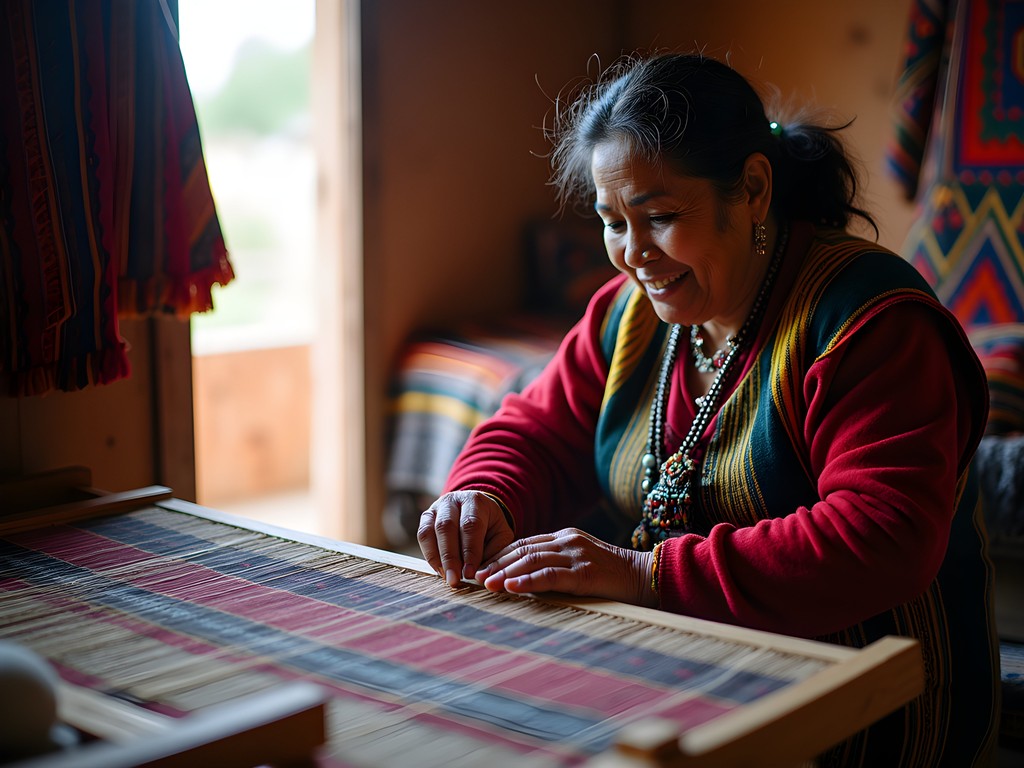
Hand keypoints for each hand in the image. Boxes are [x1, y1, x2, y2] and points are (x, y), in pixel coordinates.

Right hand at [418, 491, 514, 587]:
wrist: (477, 510)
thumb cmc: (490, 526)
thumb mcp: (500, 535)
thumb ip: (494, 553)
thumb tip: (480, 575)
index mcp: (476, 501)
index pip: (470, 525)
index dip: (469, 550)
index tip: (470, 573)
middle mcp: (453, 500)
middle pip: (446, 526)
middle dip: (450, 557)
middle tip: (454, 579)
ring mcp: (437, 507)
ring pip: (430, 530)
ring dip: (437, 557)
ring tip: (446, 577)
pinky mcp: (426, 517)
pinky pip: (422, 535)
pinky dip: (429, 555)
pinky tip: (439, 569)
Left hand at [474, 528, 656, 606]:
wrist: (646, 577)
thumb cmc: (613, 577)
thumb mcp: (580, 564)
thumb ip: (557, 565)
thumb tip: (524, 578)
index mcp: (565, 537)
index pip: (524, 543)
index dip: (500, 555)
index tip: (481, 567)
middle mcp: (568, 541)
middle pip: (523, 549)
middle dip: (497, 563)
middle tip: (476, 577)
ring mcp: (576, 554)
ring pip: (532, 560)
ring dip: (506, 573)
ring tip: (487, 584)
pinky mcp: (584, 572)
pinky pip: (550, 575)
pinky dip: (527, 581)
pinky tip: (512, 588)